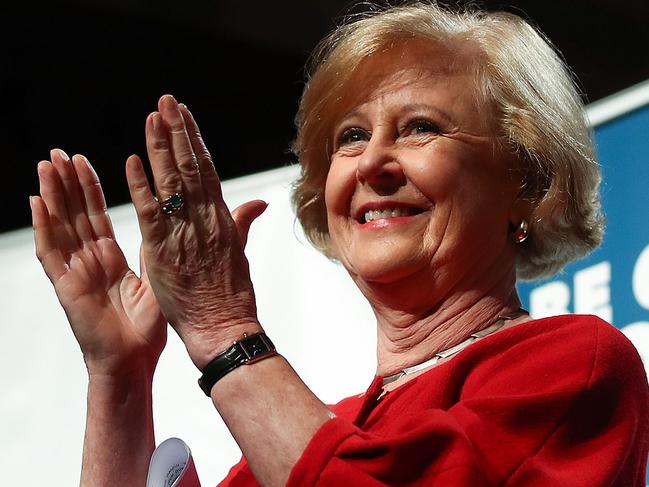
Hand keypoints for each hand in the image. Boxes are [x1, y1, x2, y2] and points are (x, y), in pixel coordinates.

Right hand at [32, 149, 165, 376]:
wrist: (135, 361)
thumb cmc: (148, 328)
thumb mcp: (155, 279)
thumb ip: (155, 249)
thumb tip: (164, 220)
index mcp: (111, 260)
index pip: (96, 217)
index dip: (89, 189)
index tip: (83, 160)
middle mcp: (89, 262)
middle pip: (74, 215)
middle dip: (66, 184)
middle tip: (58, 153)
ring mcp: (75, 273)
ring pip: (59, 226)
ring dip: (52, 196)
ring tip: (46, 165)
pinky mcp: (66, 287)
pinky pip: (51, 252)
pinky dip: (43, 227)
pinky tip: (36, 202)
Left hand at [125, 95, 266, 368]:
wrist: (225, 330)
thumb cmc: (232, 297)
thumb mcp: (240, 254)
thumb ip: (242, 222)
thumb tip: (258, 203)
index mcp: (222, 219)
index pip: (206, 171)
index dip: (194, 141)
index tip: (184, 116)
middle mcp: (206, 220)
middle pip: (191, 168)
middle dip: (179, 132)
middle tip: (166, 101)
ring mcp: (186, 234)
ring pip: (173, 183)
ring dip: (161, 148)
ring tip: (153, 116)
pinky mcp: (164, 252)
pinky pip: (152, 214)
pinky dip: (142, 187)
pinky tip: (133, 161)